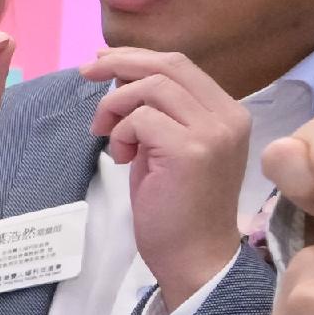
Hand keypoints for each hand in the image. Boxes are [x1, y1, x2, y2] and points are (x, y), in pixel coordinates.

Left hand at [85, 46, 253, 314]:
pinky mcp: (190, 150)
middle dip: (119, 64)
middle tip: (85, 73)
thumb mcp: (168, 148)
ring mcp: (213, 132)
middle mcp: (228, 117)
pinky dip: (120, 132)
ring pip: (150, 87)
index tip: (102, 61)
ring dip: (115, 106)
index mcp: (228, 113)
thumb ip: (157, 112)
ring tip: (107, 135)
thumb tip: (121, 76)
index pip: (181, 66)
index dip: (137, 57)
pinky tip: (122, 159)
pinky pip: (141, 118)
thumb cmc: (177, 208)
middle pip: (168, 66)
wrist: (194, 257)